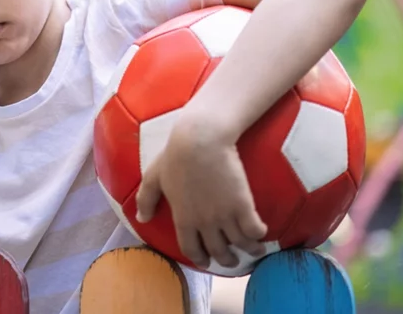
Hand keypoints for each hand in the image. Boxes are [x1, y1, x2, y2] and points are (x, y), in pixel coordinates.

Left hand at [134, 120, 267, 268]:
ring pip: (240, 243)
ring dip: (248, 250)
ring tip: (254, 250)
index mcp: (183, 218)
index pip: (191, 249)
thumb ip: (146, 199)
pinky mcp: (243, 205)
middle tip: (232, 261)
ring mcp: (225, 215)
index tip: (206, 262)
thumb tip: (141, 218)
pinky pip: (254, 229)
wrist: (201, 140)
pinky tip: (261, 232)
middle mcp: (204, 223)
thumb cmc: (175, 156)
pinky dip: (259, 234)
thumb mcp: (154, 178)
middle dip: (227, 260)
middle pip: (218, 251)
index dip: (200, 258)